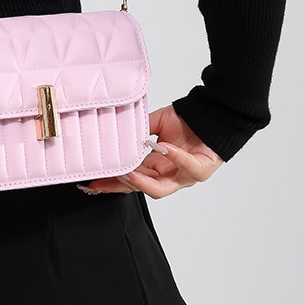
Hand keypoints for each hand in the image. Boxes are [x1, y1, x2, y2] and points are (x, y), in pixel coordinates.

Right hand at [77, 104, 223, 198]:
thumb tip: (118, 129)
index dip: (113, 182)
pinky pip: (188, 168)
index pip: (131, 179)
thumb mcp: (157, 123)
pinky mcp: (202, 170)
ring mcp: (184, 176)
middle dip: (121, 186)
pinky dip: (176, 158)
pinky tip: (164, 148)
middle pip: (141, 189)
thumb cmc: (186, 121)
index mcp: (156, 166)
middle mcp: (168, 175)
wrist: (211, 115)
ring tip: (128, 172)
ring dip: (142, 181)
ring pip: (160, 188)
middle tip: (103, 180)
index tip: (93, 181)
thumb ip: (139, 129)